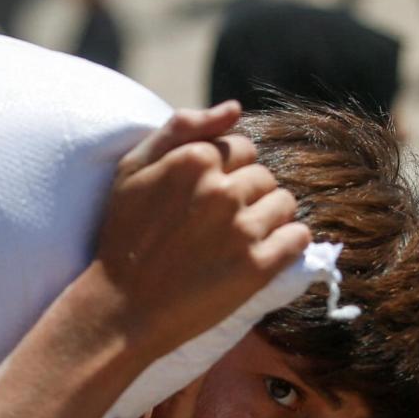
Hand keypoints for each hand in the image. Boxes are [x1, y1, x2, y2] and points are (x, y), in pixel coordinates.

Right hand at [84, 103, 309, 362]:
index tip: (207, 199)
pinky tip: (263, 255)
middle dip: (248, 196)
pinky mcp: (257, 267)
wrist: (120, 309)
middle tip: (219, 225)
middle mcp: (222, 189)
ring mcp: (242, 229)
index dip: (228, 172)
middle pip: (264, 176)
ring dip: (269, 218)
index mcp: (195, 159)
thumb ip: (181, 127)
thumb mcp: (133, 168)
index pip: (242, 148)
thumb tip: (234, 108)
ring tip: (238, 241)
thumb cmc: (123, 235)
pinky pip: (298, 239)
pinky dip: (288, 244)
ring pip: (285, 203)